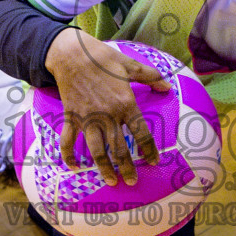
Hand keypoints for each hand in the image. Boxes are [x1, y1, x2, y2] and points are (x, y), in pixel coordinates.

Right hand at [43, 28, 169, 185]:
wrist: (71, 54)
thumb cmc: (103, 58)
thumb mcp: (131, 65)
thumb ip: (151, 77)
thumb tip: (168, 87)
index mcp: (125, 104)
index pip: (141, 133)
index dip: (148, 150)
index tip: (153, 162)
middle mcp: (107, 116)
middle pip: (119, 149)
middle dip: (127, 168)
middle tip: (132, 181)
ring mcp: (88, 119)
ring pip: (97, 151)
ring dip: (104, 169)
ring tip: (112, 181)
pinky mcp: (71, 118)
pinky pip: (68, 142)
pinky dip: (69, 156)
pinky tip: (74, 167)